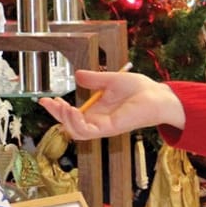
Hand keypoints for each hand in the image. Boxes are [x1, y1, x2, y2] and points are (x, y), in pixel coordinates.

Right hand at [37, 71, 184, 141]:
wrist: (158, 95)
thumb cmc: (140, 89)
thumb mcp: (111, 80)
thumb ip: (93, 79)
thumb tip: (77, 75)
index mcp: (97, 112)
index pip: (72, 115)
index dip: (57, 109)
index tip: (47, 98)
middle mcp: (98, 121)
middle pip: (70, 125)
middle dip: (56, 114)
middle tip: (48, 101)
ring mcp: (103, 127)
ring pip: (76, 131)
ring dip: (64, 119)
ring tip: (61, 105)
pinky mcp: (110, 129)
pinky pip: (88, 131)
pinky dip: (76, 122)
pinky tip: (72, 110)